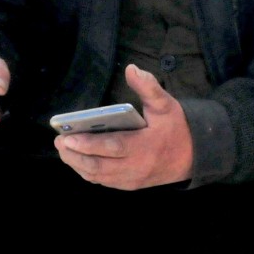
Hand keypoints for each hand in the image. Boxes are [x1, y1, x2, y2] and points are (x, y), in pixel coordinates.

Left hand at [54, 64, 193, 189]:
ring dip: (77, 164)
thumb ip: (148, 87)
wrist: (194, 157)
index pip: (112, 147)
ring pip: (98, 176)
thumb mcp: (166, 104)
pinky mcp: (129, 184)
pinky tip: (76, 160)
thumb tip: (131, 68)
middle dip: (75, 155)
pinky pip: (104, 181)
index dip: (89, 144)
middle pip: (99, 166)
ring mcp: (132, 179)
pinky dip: (87, 172)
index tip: (68, 137)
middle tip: (59, 141)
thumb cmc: (176, 128)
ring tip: (63, 149)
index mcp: (145, 147)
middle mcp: (136, 167)